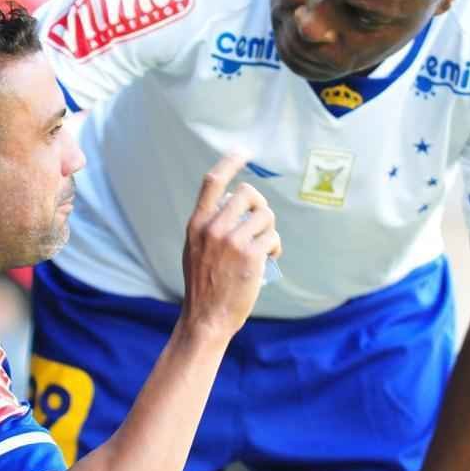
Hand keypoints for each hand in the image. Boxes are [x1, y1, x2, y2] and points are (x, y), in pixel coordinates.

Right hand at [180, 154, 281, 339]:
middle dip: (260, 205)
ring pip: (265, 216)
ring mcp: (232, 241)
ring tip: (264, 247)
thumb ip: (209, 227)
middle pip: (248, 194)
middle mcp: (213, 228)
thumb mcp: (194, 250)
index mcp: (197, 224)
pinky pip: (272, 237)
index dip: (229, 163)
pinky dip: (275, 246)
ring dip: (269, 230)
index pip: (213, 182)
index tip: (243, 152)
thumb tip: (233, 205)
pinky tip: (269, 258)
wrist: (206, 318)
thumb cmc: (204, 285)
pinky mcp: (251, 256)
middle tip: (260, 223)